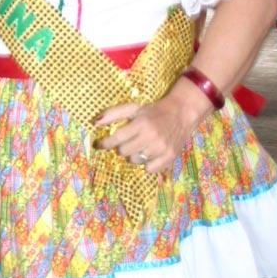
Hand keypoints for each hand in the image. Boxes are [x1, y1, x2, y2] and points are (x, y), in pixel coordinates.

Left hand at [94, 82, 208, 174]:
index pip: (117, 138)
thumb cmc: (154, 111)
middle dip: (122, 147)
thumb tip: (95, 122)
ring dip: (134, 154)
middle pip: (124, 152)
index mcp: (141, 123)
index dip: (105, 143)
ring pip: (135, 161)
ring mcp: (161, 148)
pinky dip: (146, 164)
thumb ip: (113, 114)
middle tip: (129, 141)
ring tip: (141, 145)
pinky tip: (149, 153)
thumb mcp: (134, 108)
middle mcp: (151, 136)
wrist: (181, 113)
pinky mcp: (170, 157)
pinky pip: (149, 169)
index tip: (100, 144)